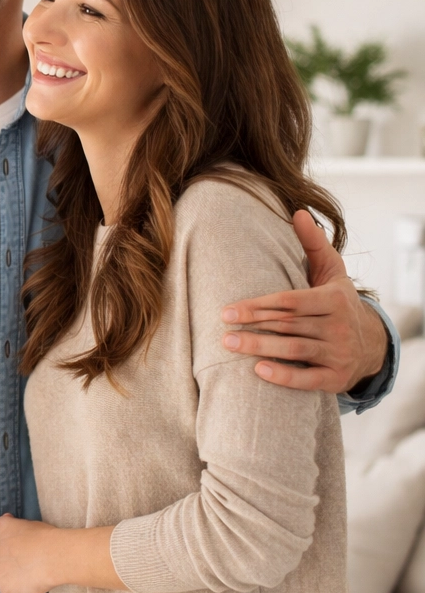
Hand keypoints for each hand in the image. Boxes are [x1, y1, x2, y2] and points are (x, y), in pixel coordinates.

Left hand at [0, 514, 57, 592]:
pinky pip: (9, 589)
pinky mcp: (4, 589)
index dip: (2, 542)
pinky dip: (18, 588)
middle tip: (23, 560)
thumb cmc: (43, 536)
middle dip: (4, 559)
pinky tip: (31, 583)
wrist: (53, 556)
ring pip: (0, 574)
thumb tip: (8, 522)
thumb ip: (12, 526)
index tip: (13, 545)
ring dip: (10, 574)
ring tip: (30, 573)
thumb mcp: (25, 522)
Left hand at [221, 209, 387, 393]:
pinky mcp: (337, 378)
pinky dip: (285, 377)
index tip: (227, 310)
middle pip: (289, 326)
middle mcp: (340, 327)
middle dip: (254, 326)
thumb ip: (313, 244)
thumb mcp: (331, 272)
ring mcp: (339, 354)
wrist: (370, 343)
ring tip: (230, 344)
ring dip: (261, 348)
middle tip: (222, 329)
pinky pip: (309, 380)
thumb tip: (298, 212)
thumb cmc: (337, 302)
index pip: (290, 302)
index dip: (258, 306)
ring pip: (295, 351)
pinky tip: (259, 371)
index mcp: (334, 300)